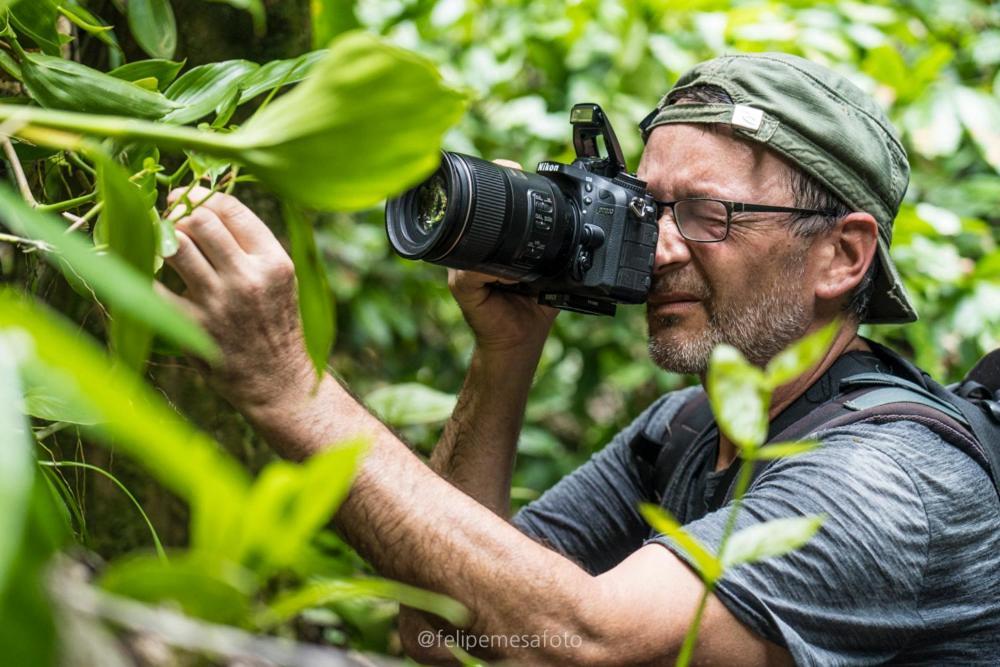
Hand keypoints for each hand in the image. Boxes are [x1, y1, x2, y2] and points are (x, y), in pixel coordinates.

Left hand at [159, 186, 313, 413]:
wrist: (278, 380)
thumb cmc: (276, 324)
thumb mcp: (280, 279)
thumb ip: (252, 245)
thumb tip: (205, 206)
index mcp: (274, 261)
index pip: (232, 210)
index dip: (202, 195)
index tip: (187, 198)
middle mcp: (248, 278)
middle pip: (200, 222)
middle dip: (178, 214)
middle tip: (168, 217)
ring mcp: (219, 302)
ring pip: (176, 246)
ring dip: (161, 238)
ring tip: (159, 241)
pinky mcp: (194, 325)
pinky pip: (154, 287)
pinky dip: (140, 272)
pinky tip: (137, 266)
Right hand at [448, 159, 558, 354]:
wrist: (520, 342)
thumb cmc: (534, 307)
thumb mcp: (552, 270)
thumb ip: (559, 247)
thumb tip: (584, 223)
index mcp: (493, 244)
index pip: (489, 206)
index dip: (499, 183)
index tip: (512, 167)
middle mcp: (473, 251)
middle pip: (474, 214)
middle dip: (490, 193)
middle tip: (509, 177)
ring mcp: (462, 268)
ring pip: (467, 238)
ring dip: (488, 228)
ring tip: (509, 223)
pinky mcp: (461, 288)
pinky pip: (470, 273)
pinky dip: (491, 271)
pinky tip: (508, 274)